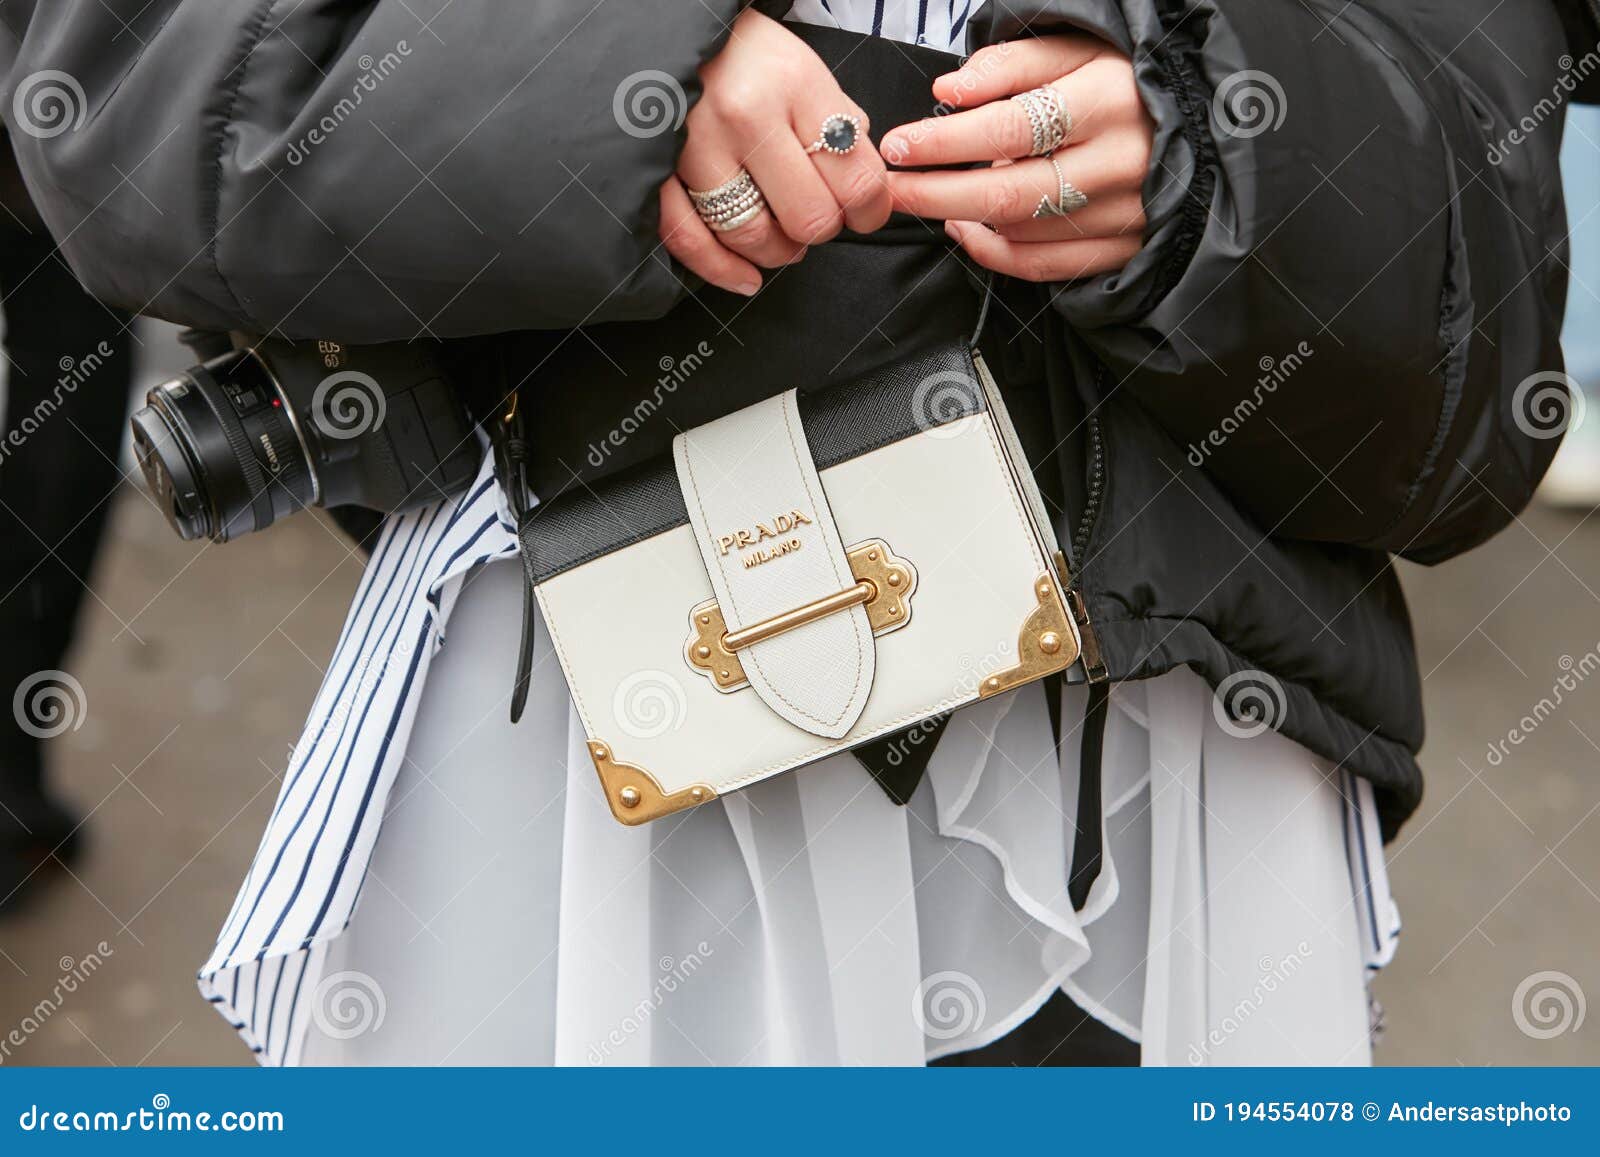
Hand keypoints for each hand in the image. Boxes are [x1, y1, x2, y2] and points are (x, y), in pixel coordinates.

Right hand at [659, 8, 891, 295]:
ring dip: (779, 252)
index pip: (857, 177)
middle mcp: (746, 116)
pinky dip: (724, 270)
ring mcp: (697, 147)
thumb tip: (865, 188)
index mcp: (795, 85)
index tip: (867, 214)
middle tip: (819, 218)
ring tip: (784, 240)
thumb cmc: (744, 53)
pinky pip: (692, 241)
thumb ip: (840, 124)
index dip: (871, 210)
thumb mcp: (805, 68)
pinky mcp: (658, 171)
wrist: (669, 30)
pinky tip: (747, 278)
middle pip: (809, 216)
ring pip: (755, 236)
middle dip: (823, 229)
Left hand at [880, 36, 1154, 282]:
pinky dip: (994, 254)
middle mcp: (1119, 163)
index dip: (945, 141)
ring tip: (932, 195)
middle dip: (935, 193)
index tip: (898, 145)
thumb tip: (949, 91)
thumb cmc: (1130, 81)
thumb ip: (1012, 66)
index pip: (1010, 127)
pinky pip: (1044, 265)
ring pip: (1022, 231)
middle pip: (1008, 192)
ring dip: (963, 218)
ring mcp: (1123, 214)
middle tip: (892, 187)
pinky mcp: (1123, 249)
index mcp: (1109, 100)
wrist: (1205, 126)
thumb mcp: (1081, 47)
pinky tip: (967, 229)